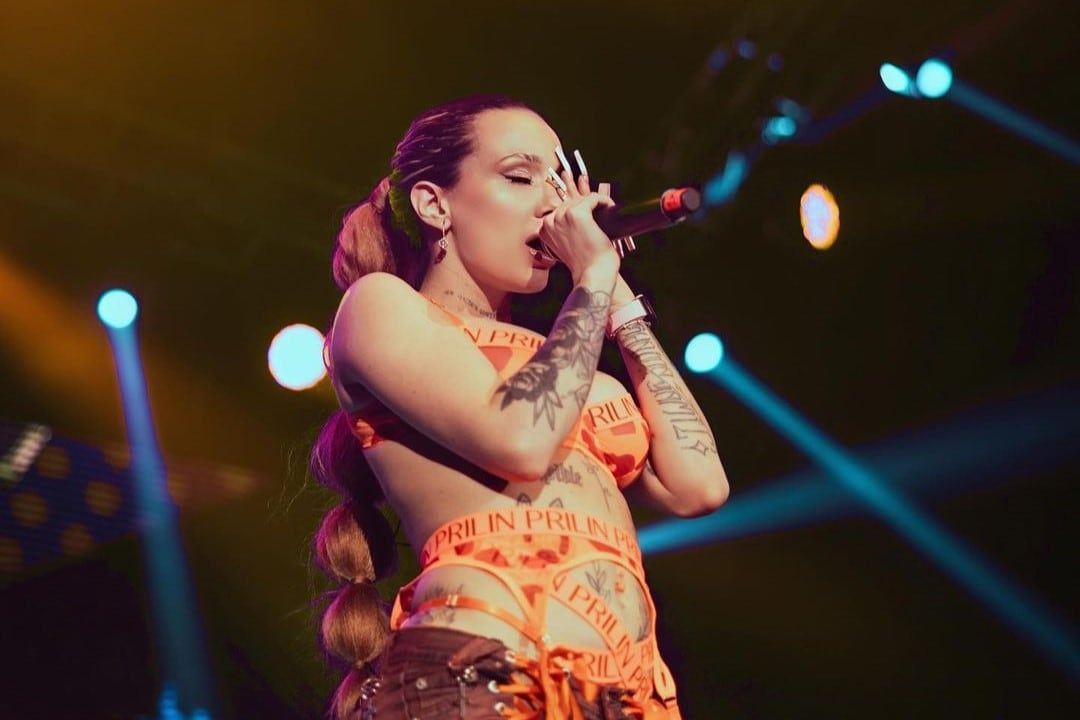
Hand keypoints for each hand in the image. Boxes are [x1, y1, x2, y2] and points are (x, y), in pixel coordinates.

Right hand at [538, 148, 619, 282]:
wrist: (593, 273)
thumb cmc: (586, 262)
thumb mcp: (571, 243)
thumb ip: (568, 226)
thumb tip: (574, 201)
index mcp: (545, 228)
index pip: (560, 204)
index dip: (570, 192)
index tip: (570, 173)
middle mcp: (550, 220)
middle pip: (572, 200)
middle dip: (587, 201)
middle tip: (590, 183)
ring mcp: (562, 216)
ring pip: (584, 198)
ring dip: (598, 204)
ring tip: (608, 210)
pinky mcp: (577, 213)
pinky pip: (594, 198)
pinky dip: (605, 202)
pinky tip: (611, 209)